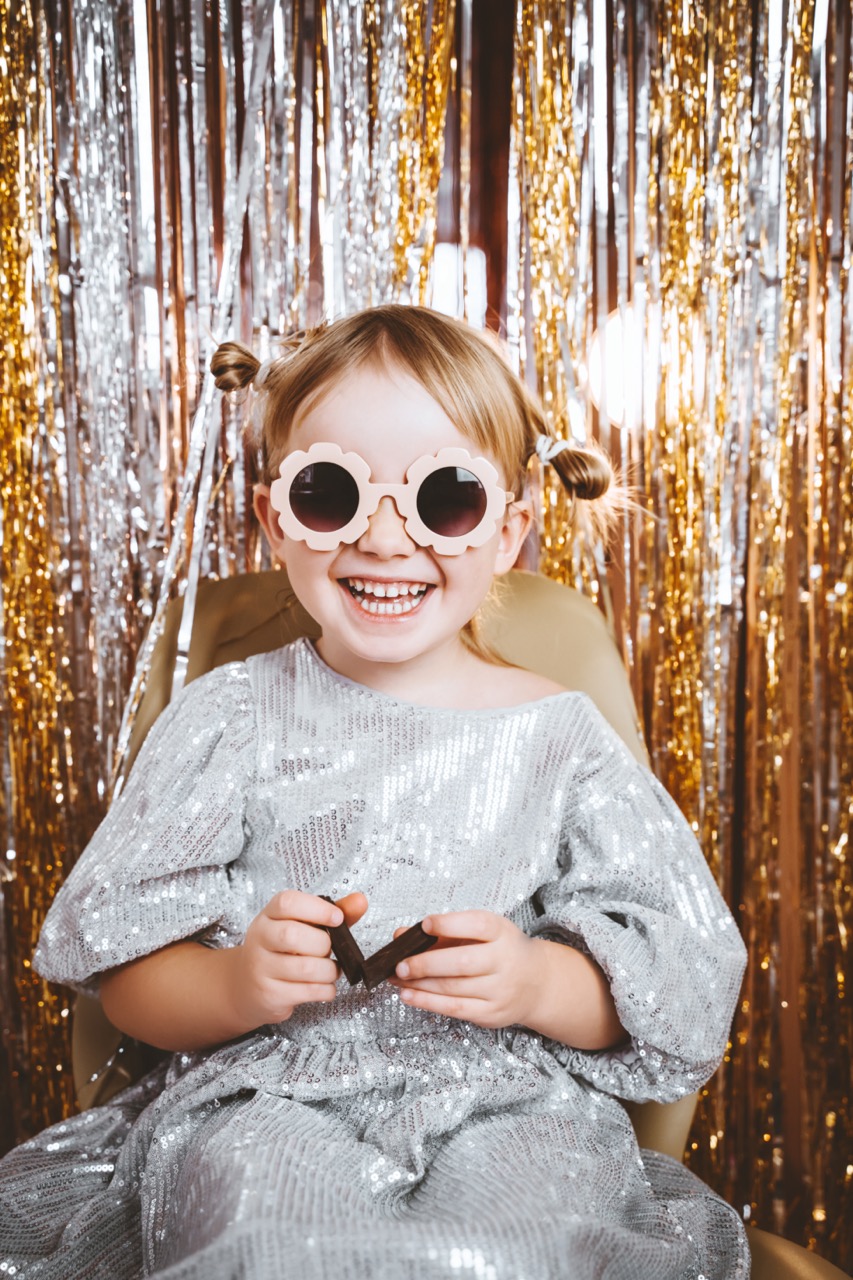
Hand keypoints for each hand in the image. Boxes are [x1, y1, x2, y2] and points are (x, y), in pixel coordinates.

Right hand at [230, 890, 367, 1026]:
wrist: (246, 985)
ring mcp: (260, 968)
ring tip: (331, 970)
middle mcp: (260, 938)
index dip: (317, 908)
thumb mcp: (303, 925)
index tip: (337, 918)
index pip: (287, 903)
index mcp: (269, 915)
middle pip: (293, 935)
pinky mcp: (269, 994)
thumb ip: (333, 913)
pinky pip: (307, 992)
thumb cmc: (283, 950)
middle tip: (330, 950)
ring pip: (304, 968)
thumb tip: (360, 900)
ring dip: (329, 971)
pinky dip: (325, 990)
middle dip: (323, 945)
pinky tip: (324, 986)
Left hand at [389, 910, 539, 1029]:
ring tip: (396, 978)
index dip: (449, 924)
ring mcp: (499, 990)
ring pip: (453, 988)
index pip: (477, 925)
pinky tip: (408, 995)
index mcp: (502, 933)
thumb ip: (443, 931)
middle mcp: (504, 961)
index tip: (425, 924)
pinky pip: (454, 1009)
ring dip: (419, 984)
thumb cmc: (501, 951)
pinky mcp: (491, 1013)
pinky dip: (427, 1002)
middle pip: (462, 962)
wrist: (536, 983)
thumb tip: (401, 935)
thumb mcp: (482, 932)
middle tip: (399, 964)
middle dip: (425, 964)